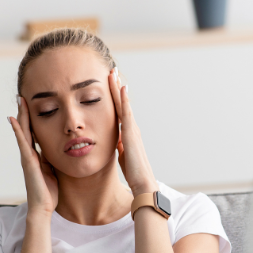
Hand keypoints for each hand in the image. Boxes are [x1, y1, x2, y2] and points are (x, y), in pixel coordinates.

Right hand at [8, 96, 58, 215]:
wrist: (44, 207)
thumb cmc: (49, 191)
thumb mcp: (53, 170)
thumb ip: (51, 159)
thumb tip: (57, 149)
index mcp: (36, 156)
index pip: (34, 133)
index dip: (32, 119)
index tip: (32, 103)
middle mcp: (29, 154)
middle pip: (26, 129)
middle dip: (24, 112)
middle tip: (22, 96)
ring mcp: (27, 157)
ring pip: (23, 132)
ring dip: (20, 116)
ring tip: (19, 100)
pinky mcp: (28, 162)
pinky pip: (22, 143)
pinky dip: (17, 130)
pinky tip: (13, 119)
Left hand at [109, 68, 157, 195]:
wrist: (143, 182)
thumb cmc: (133, 172)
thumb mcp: (123, 155)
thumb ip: (120, 146)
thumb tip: (116, 142)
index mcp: (128, 132)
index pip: (118, 110)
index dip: (114, 97)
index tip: (109, 84)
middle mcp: (131, 127)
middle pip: (121, 102)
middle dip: (116, 86)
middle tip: (112, 71)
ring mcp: (132, 128)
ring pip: (123, 103)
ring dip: (118, 87)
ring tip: (113, 73)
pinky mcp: (131, 132)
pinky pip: (126, 112)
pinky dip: (124, 99)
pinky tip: (121, 87)